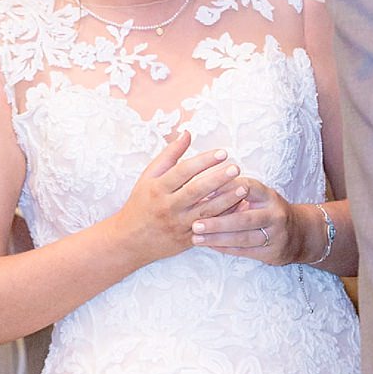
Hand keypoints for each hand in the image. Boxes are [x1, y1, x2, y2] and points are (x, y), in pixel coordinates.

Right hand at [112, 129, 245, 267]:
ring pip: (206, 212)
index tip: (222, 153)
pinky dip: (225, 218)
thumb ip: (169, 155)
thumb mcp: (148, 177)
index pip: (183, 171)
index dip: (203, 161)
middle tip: (236, 168)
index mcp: (157, 188)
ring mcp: (178, 225)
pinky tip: (239, 208)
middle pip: (196, 191)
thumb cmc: (141, 203)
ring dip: (226, 200)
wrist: (130, 240)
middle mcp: (168, 206)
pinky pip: (210, 228)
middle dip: (218, 179)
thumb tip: (187, 133)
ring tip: (243, 187)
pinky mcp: (187, 239)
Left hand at [190, 177, 308, 265]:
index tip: (203, 193)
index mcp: (269, 196)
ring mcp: (275, 235)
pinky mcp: (272, 252)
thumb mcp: (258, 197)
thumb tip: (202, 191)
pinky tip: (209, 246)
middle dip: (217, 222)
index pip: (248, 188)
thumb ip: (235, 193)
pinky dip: (225, 248)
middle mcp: (274, 214)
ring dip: (217, 239)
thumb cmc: (268, 211)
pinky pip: (244, 251)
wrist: (301, 234)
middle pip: (244, 219)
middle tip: (195, 224)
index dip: (225, 190)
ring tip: (196, 238)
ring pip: (243, 238)